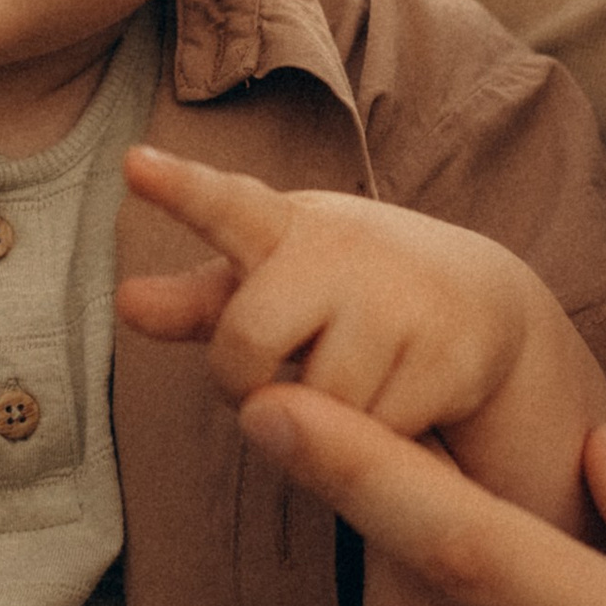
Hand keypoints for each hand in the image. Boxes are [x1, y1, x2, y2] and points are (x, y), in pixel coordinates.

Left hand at [118, 143, 605, 533]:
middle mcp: (343, 250)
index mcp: (287, 228)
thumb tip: (123, 302)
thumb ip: (201, 301)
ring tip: (355, 378)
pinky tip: (403, 399)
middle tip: (272, 376)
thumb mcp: (275, 282)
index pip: (227, 205)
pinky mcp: (449, 356)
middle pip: (245, 345)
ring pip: (313, 407)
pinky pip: (373, 439)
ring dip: (321, 420)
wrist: (483, 304)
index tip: (132, 164)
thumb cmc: (349, 290)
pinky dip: (376, 441)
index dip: (181, 189)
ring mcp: (400, 299)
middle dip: (244, 381)